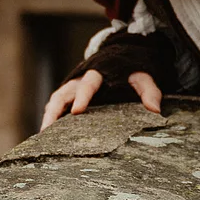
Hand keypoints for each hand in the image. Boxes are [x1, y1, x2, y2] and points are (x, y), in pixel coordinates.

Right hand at [39, 69, 164, 130]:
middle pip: (63, 94)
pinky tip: (47, 138)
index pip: (88, 83)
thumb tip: (156, 110)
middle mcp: (80, 80)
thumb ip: (149, 91)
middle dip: (55, 111)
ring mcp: (72, 89)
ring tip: (43, 137)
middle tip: (48, 130)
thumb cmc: (130, 72)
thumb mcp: (142, 78)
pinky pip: (56, 108)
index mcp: (98, 74)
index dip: (82, 96)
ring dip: (48, 117)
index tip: (77, 111)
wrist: (119, 61)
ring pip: (55, 101)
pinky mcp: (69, 98)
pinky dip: (50, 120)